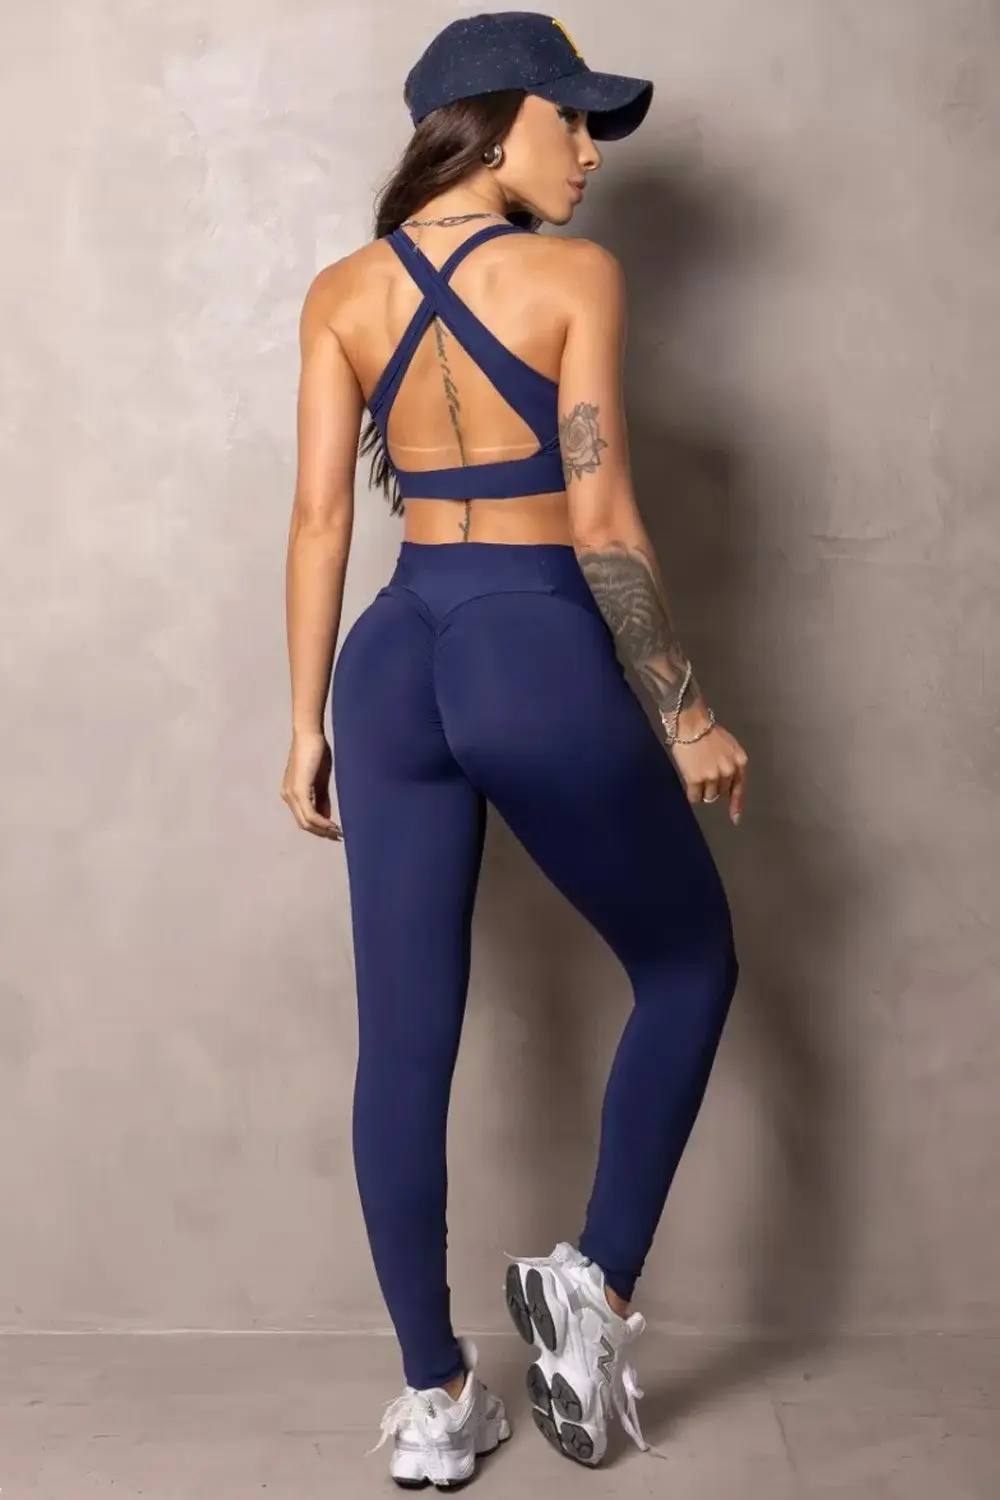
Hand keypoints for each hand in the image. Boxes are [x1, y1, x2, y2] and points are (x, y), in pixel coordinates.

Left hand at [280, 729, 342, 839]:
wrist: (309, 734)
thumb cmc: (315, 751)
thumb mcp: (320, 780)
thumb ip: (321, 799)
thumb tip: (326, 818)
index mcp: (291, 793)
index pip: (303, 818)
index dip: (319, 828)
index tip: (335, 831)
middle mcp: (287, 796)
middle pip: (303, 824)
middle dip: (321, 832)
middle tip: (338, 836)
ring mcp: (291, 794)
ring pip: (305, 822)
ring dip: (322, 829)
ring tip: (338, 832)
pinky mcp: (298, 790)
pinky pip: (309, 813)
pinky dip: (322, 821)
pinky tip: (332, 824)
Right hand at [668, 709, 747, 824]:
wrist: (692, 723)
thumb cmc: (709, 733)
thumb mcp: (729, 748)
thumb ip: (732, 766)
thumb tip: (729, 793)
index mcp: (740, 762)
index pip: (739, 788)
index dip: (737, 804)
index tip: (735, 819)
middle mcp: (728, 771)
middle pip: (721, 793)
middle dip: (713, 787)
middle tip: (704, 772)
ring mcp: (712, 776)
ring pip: (708, 796)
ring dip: (702, 790)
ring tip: (696, 774)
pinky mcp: (696, 779)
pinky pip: (694, 797)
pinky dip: (692, 794)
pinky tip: (689, 782)